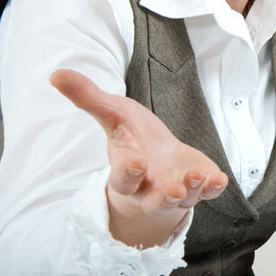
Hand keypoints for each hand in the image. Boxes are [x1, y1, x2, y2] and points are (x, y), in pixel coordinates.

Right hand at [50, 69, 227, 247]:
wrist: (158, 155)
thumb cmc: (132, 136)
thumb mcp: (112, 113)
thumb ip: (88, 98)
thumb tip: (56, 74)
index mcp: (126, 171)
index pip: (124, 178)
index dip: (128, 173)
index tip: (136, 162)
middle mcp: (150, 187)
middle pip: (155, 201)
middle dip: (165, 197)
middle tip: (175, 190)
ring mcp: (176, 190)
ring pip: (184, 200)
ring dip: (193, 190)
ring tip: (198, 177)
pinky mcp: (199, 186)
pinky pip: (207, 193)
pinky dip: (213, 188)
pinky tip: (219, 179)